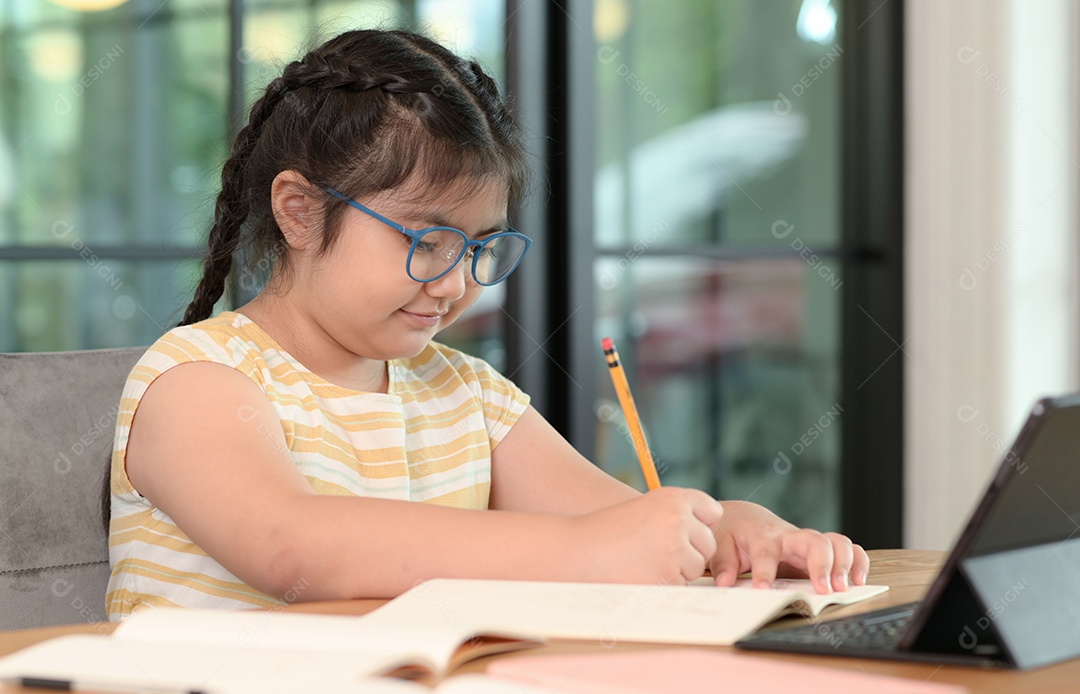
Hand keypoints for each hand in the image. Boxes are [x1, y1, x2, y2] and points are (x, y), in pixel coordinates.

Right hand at [570, 487, 724, 584]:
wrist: (577, 550)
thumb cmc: (610, 531)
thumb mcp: (646, 507)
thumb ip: (679, 513)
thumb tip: (713, 525)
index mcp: (673, 498)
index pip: (711, 511)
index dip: (697, 524)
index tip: (677, 530)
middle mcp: (678, 520)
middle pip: (708, 543)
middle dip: (688, 551)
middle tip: (654, 550)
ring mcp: (674, 550)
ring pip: (695, 567)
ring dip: (677, 569)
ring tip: (644, 561)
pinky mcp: (666, 577)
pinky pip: (680, 585)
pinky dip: (664, 584)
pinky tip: (640, 574)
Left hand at [707, 501, 868, 593]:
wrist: (746, 518)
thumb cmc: (733, 533)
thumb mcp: (720, 543)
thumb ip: (722, 562)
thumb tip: (726, 581)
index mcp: (763, 535)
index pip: (765, 550)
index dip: (764, 570)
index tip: (763, 589)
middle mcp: (790, 536)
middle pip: (814, 541)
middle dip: (822, 565)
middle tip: (824, 590)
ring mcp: (808, 542)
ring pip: (836, 542)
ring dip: (845, 564)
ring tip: (843, 588)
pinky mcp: (820, 549)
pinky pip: (847, 548)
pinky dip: (858, 562)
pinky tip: (858, 581)